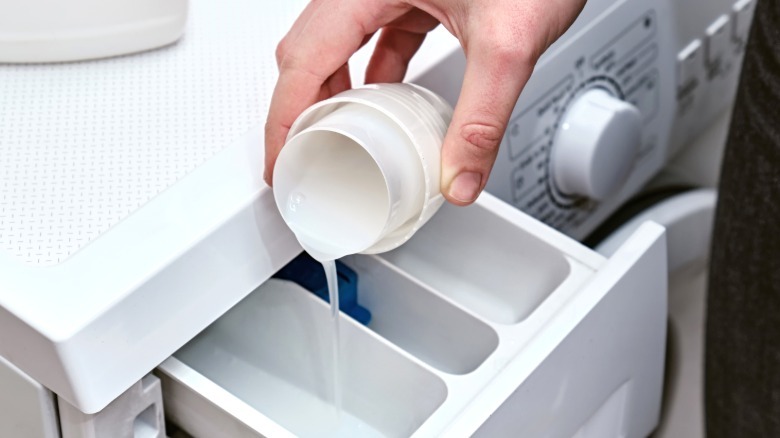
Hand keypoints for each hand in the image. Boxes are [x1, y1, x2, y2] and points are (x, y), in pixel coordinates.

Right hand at [265, 0, 584, 204]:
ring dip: (332, 93)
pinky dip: (370, 76)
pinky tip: (381, 104)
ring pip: (335, 44)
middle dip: (300, 109)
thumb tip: (460, 176)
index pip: (303, 57)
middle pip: (307, 50)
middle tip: (301, 157)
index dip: (285, 117)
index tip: (283, 160)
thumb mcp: (507, 43)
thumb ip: (482, 118)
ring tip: (335, 139)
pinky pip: (372, 38)